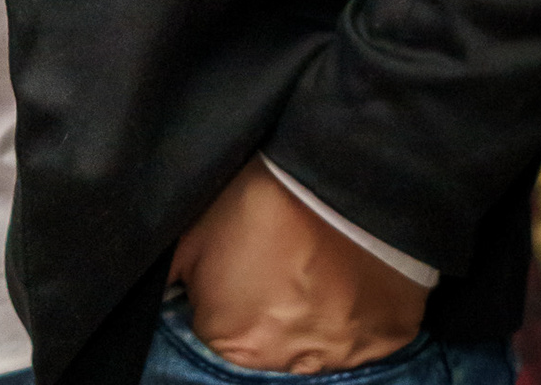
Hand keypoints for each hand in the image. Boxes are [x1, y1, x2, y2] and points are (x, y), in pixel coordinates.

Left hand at [167, 159, 427, 373]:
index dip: (220, 296)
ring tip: (310, 263)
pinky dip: (351, 314)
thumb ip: (170, 276)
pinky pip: (360, 339)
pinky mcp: (384, 343)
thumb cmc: (262, 197)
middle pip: (262, 344)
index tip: (234, 264)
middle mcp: (282, 364)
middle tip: (274, 259)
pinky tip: (345, 276)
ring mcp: (337, 358)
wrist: (342, 176)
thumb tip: (156, 298)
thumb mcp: (194, 229)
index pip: (212, 334)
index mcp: (230, 342)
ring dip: (306, 314)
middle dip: (262, 310)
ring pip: (311, 343)